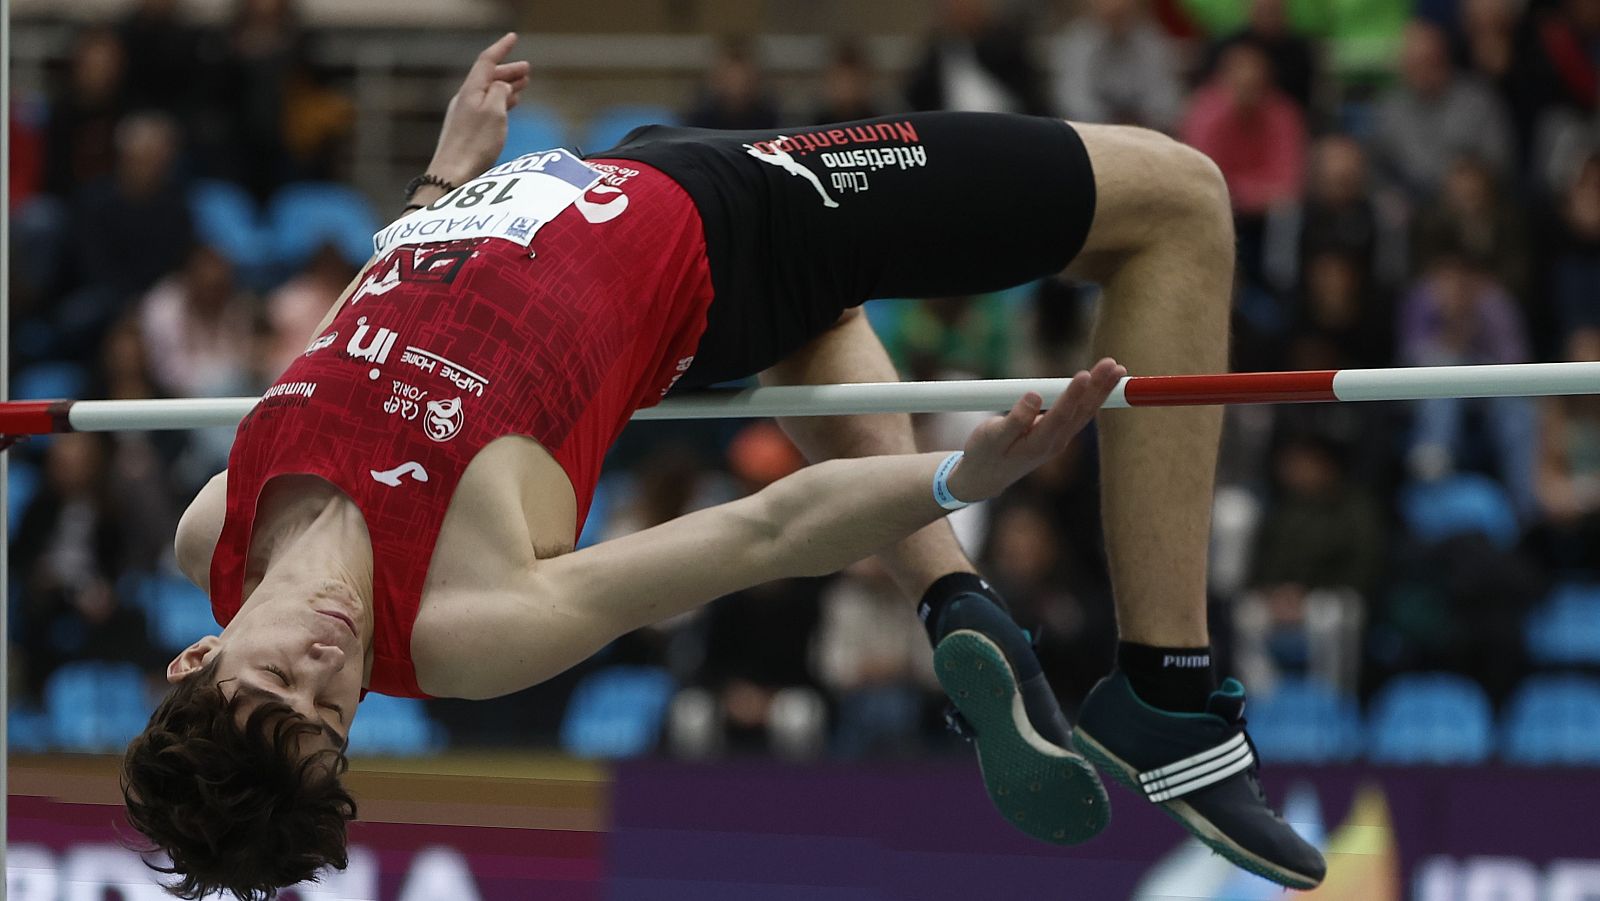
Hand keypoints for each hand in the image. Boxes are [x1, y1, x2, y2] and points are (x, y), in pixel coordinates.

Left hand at [427, 32, 531, 185]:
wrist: (452, 174)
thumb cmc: (474, 144)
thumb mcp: (494, 112)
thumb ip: (500, 92)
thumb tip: (502, 86)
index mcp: (471, 90)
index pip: (486, 61)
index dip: (501, 48)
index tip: (513, 37)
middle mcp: (465, 99)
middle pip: (488, 77)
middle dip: (508, 70)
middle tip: (527, 68)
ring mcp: (464, 114)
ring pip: (488, 92)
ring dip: (506, 86)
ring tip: (523, 84)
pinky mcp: (466, 130)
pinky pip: (486, 106)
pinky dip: (500, 101)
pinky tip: (509, 106)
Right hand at [947, 358, 1125, 501]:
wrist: (985, 477)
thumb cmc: (984, 454)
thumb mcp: (991, 438)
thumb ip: (1014, 419)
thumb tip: (1033, 396)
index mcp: (1037, 444)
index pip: (1060, 416)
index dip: (1072, 395)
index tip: (1084, 375)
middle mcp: (1055, 443)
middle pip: (1082, 412)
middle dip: (1099, 387)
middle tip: (1113, 365)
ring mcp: (1059, 439)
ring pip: (1085, 412)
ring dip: (1102, 390)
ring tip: (1117, 369)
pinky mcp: (1058, 434)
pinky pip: (1080, 413)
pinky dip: (1093, 397)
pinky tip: (1103, 384)